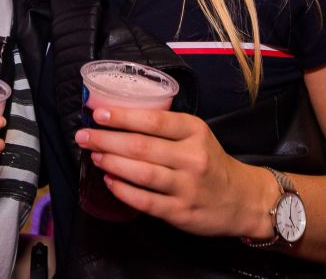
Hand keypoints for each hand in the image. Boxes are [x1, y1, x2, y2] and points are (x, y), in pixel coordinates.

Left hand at [75, 108, 272, 237]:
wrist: (242, 199)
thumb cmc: (210, 162)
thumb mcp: (197, 135)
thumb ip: (165, 128)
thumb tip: (119, 119)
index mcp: (195, 131)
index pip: (153, 121)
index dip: (122, 117)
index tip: (98, 114)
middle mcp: (192, 158)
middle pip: (141, 146)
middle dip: (106, 140)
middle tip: (83, 136)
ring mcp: (187, 187)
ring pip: (142, 173)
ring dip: (111, 163)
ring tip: (94, 156)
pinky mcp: (181, 212)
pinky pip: (145, 201)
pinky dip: (123, 191)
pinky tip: (109, 181)